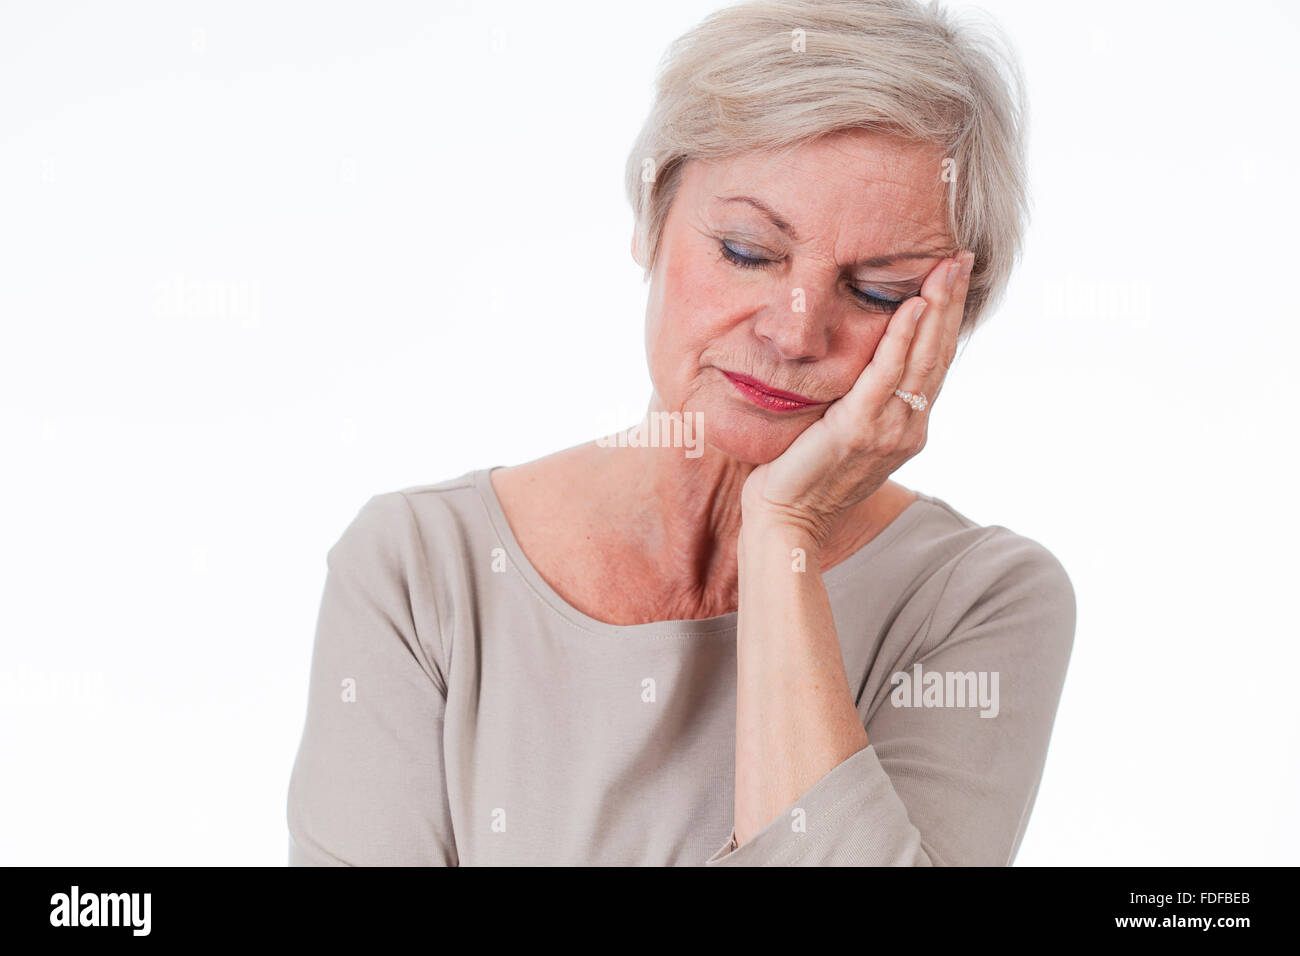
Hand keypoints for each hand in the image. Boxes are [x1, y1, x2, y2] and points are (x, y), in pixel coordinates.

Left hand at [740, 250, 974, 544]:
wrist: (785, 520)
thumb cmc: (802, 476)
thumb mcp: (840, 430)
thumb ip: (857, 401)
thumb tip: (855, 365)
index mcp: (906, 427)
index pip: (933, 362)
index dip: (947, 318)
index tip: (954, 276)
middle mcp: (907, 428)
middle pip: (938, 354)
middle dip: (952, 302)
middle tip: (963, 257)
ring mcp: (888, 430)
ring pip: (921, 359)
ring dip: (937, 309)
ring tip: (947, 268)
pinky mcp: (859, 429)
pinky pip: (887, 375)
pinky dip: (902, 339)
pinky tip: (913, 306)